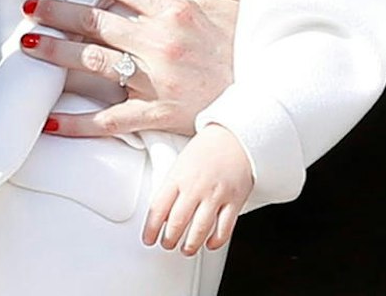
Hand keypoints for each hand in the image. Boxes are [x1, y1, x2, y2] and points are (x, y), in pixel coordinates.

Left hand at [27, 0, 242, 136]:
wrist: (269, 93)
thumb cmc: (248, 40)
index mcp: (174, 9)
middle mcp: (158, 43)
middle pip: (93, 22)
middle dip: (55, 12)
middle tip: (30, 7)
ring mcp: (154, 81)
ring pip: (90, 63)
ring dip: (54, 53)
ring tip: (27, 46)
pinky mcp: (156, 114)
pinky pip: (107, 120)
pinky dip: (76, 122)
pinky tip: (49, 120)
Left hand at [142, 124, 252, 254]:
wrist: (236, 136)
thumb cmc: (207, 150)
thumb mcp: (181, 162)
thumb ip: (171, 187)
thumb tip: (161, 214)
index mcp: (178, 176)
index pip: (157, 209)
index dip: (150, 230)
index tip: (149, 239)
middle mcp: (196, 187)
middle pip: (176, 223)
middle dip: (169, 240)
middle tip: (168, 244)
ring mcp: (216, 194)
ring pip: (199, 230)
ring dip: (190, 245)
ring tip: (186, 249)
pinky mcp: (235, 200)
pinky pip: (224, 228)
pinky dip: (215, 241)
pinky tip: (210, 243)